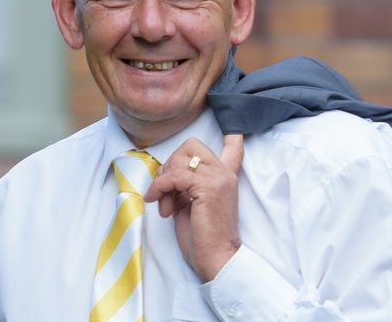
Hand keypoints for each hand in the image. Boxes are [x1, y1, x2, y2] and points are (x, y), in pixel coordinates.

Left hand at [144, 134, 243, 280]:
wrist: (217, 260)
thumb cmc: (202, 237)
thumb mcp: (192, 203)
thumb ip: (186, 184)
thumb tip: (166, 173)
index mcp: (225, 177)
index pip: (234, 148)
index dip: (232, 137)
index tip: (234, 131)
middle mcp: (224, 174)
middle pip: (190, 146)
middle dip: (169, 164)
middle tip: (164, 189)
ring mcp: (217, 179)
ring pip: (179, 159)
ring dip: (162, 181)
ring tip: (164, 204)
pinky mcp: (207, 188)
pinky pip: (174, 176)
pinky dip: (159, 187)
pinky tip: (158, 202)